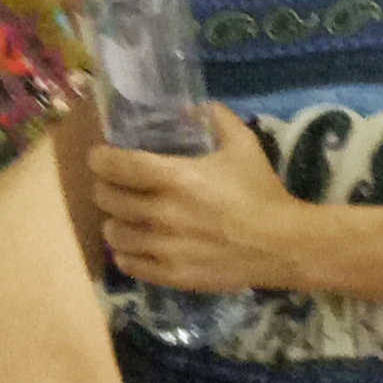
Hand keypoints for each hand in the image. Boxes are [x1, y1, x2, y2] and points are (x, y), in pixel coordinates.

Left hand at [89, 107, 303, 292]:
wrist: (282, 244)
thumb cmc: (261, 192)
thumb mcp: (244, 146)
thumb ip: (218, 120)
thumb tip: (198, 106)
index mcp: (174, 178)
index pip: (116, 166)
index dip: (100, 159)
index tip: (100, 157)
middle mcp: (161, 213)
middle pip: (108, 199)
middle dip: (105, 188)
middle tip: (113, 186)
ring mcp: (163, 248)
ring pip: (114, 234)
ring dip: (114, 221)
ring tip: (124, 218)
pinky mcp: (171, 275)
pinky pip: (130, 265)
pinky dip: (125, 253)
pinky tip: (134, 246)